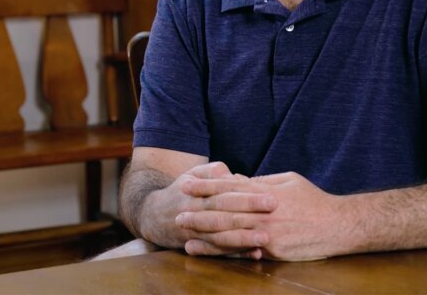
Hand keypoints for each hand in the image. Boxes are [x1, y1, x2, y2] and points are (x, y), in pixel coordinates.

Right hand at [140, 161, 270, 258]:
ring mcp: (195, 232)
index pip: (225, 193)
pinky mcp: (197, 247)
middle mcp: (195, 212)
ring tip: (265, 238)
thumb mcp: (192, 175)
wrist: (152, 216)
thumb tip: (229, 173)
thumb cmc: (181, 192)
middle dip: (249, 212)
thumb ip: (212, 170)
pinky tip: (254, 254)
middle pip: (224, 213)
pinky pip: (218, 252)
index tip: (270, 194)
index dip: (247, 194)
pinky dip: (236, 254)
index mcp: (197, 193)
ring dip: (243, 238)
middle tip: (274, 209)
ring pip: (220, 237)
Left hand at [177, 171, 349, 260]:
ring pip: (229, 233)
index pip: (229, 187)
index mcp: (265, 192)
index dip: (206, 185)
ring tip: (184, 233)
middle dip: (198, 211)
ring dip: (204, 233)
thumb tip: (237, 180)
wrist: (339, 226)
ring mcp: (267, 233)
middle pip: (224, 211)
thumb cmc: (314, 200)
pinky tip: (206, 251)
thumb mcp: (288, 181)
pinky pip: (242, 251)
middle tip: (177, 211)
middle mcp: (263, 212)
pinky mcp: (272, 251)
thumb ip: (261, 182)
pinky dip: (221, 251)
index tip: (187, 183)